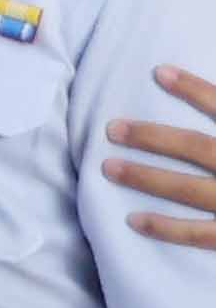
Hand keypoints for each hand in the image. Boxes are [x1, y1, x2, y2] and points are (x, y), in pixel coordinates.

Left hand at [97, 63, 215, 249]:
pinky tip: (132, 220)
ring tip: (108, 166)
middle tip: (112, 128)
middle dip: (153, 137)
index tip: (159, 72)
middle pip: (198, 148)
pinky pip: (200, 235)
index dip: (195, 90)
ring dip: (147, 178)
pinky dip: (166, 229)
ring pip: (189, 190)